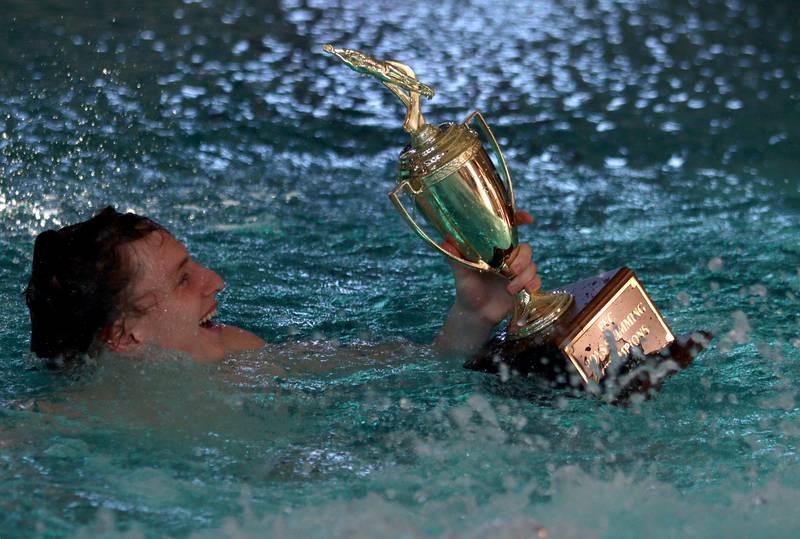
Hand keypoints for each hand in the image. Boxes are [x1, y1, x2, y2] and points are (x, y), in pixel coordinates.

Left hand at [440, 210, 541, 325]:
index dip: (520, 220)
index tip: (528, 218)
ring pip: (532, 265)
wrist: (475, 313)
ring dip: (525, 277)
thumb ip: (455, 257)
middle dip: (523, 259)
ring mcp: (517, 272)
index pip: (509, 230)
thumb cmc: (466, 289)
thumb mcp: (460, 273)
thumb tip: (444, 242)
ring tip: (510, 289)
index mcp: (494, 250)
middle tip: (512, 270)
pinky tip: (527, 290)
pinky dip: (534, 284)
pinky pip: (536, 280)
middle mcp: (507, 258)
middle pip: (526, 249)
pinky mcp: (523, 285)